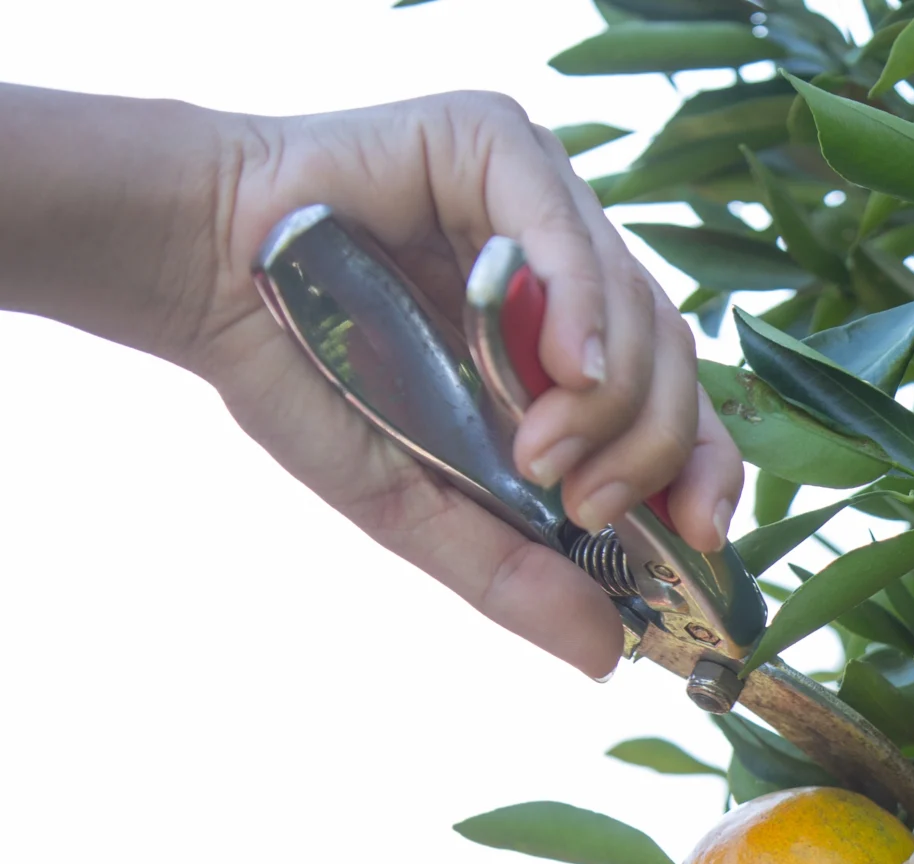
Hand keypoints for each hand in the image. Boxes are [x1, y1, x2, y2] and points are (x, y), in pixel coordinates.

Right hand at [190, 95, 743, 676]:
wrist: (193, 277)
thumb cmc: (309, 379)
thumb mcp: (421, 502)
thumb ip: (513, 572)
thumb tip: (606, 657)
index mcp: (569, 340)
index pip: (681, 402)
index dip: (707, 470)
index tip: (704, 539)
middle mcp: (569, 262)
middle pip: (674, 360)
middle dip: (649, 451)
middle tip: (588, 505)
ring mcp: (540, 198)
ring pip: (637, 306)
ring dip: (608, 403)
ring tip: (540, 457)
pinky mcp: (496, 143)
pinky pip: (572, 233)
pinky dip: (583, 311)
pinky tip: (567, 372)